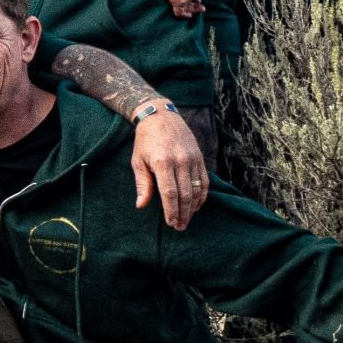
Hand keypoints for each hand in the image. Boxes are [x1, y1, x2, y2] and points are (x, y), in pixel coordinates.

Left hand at [129, 109, 207, 230]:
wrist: (160, 115)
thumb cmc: (145, 140)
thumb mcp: (138, 161)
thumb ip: (142, 184)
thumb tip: (141, 205)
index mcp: (163, 163)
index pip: (170, 194)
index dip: (171, 211)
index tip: (171, 224)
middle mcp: (180, 161)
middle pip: (185, 195)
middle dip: (183, 214)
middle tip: (180, 227)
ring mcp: (192, 159)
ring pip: (197, 189)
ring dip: (193, 208)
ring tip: (187, 220)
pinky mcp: (199, 157)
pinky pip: (205, 180)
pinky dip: (202, 195)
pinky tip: (197, 205)